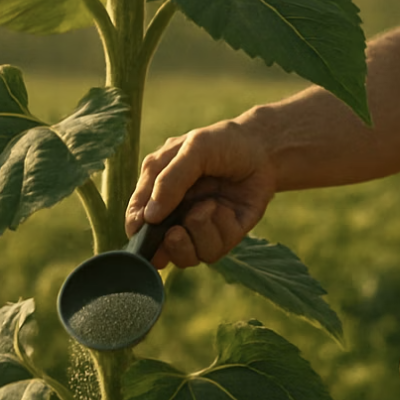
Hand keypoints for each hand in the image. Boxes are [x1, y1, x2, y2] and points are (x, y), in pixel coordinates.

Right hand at [124, 118, 276, 268]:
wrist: (263, 149)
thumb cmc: (222, 143)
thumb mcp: (194, 149)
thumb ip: (169, 179)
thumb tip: (148, 217)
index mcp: (157, 192)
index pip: (136, 220)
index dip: (137, 232)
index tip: (144, 230)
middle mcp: (176, 215)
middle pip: (160, 251)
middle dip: (169, 245)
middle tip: (176, 231)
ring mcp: (200, 228)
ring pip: (188, 256)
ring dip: (197, 231)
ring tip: (209, 205)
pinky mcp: (224, 237)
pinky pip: (215, 250)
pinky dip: (219, 228)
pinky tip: (225, 207)